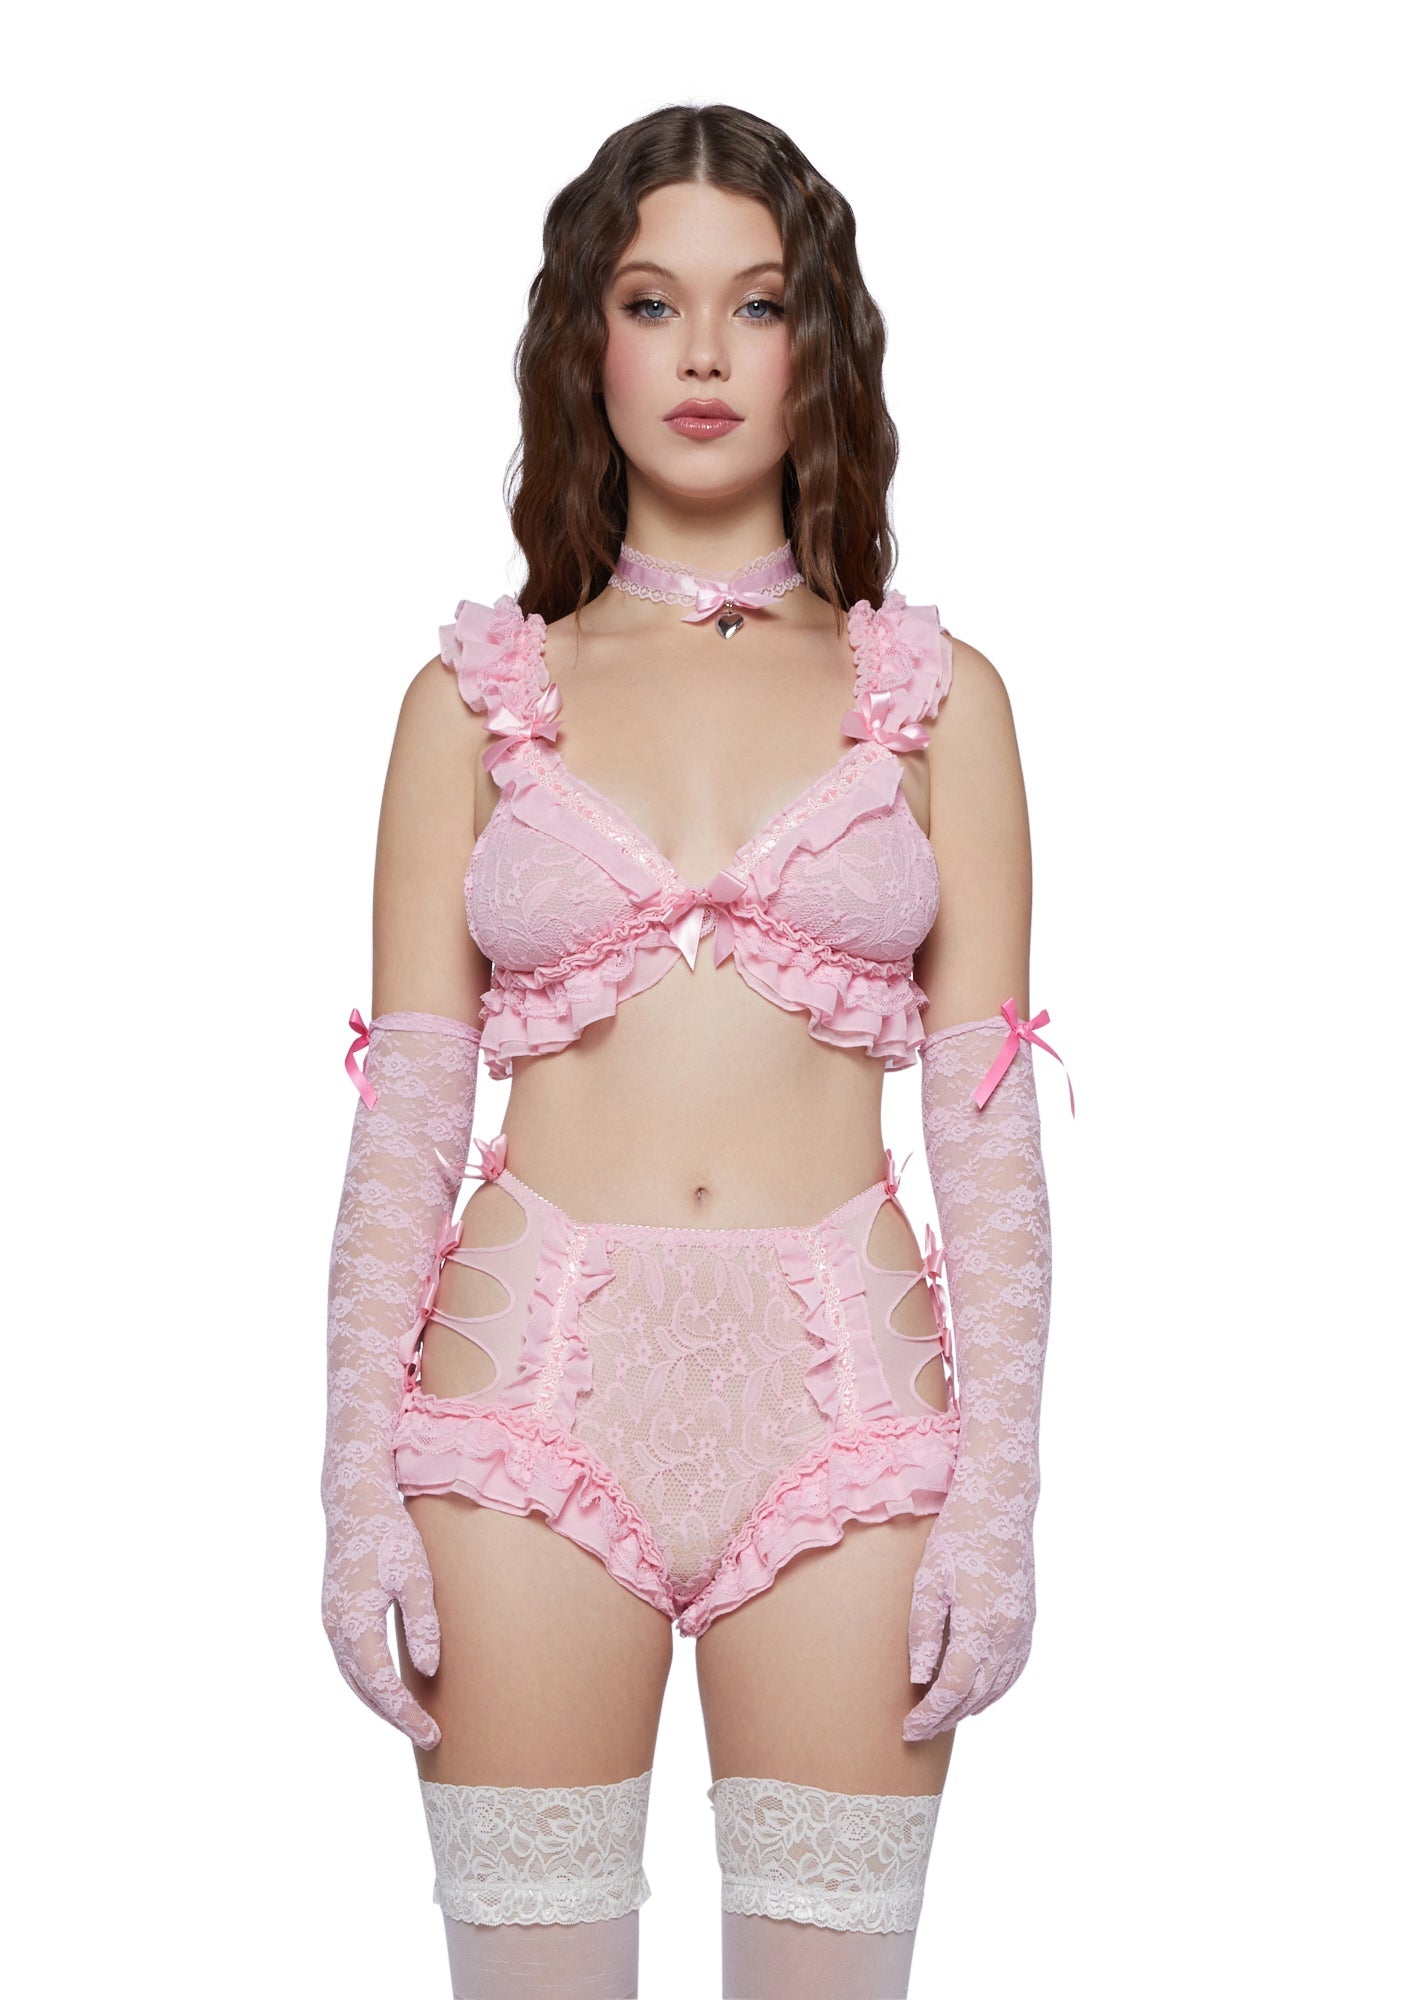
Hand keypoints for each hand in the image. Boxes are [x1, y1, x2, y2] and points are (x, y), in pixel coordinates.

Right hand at [322, 1502, 442, 1749]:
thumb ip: (422, 1624)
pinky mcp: (334, 1614)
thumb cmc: (390, 1534)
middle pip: (365, 1690)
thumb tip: (429, 1670)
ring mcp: (331, 1622)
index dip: (406, 1713)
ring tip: (411, 1721)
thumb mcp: (416, 1576)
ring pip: (354, 1679)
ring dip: (379, 1704)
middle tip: (428, 1737)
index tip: (431, 1733)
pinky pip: (350, 1662)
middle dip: (395, 1717)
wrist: (354, 1502)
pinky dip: (368, 1683)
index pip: (381, 1685)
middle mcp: (336, 1629)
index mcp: (355, 1623)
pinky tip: (388, 1688)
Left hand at [903, 1475, 1034, 1741]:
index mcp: (980, 1623)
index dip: (931, 1714)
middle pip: (976, 1696)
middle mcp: (1008, 1633)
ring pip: (998, 1688)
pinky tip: (975, 1695)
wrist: (1001, 1504)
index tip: (908, 1729)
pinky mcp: (1029, 1623)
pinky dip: (993, 1690)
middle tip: (917, 1731)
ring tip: (940, 1717)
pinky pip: (1013, 1671)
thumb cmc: (957, 1536)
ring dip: (969, 1708)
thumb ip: (924, 1632)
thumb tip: (920, 1679)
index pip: (954, 1688)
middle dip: (945, 1718)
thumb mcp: (929, 1580)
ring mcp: (1023, 1629)